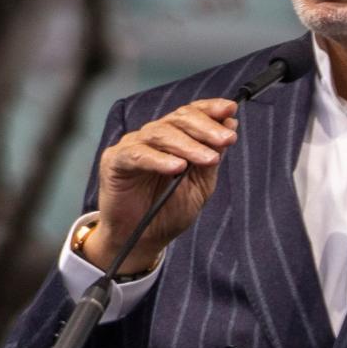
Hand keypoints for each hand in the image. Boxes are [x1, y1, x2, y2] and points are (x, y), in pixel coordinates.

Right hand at [84, 98, 238, 274]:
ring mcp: (133, 145)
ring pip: (161, 133)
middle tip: (226, 140)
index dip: (210, 108)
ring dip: (188, 145)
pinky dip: (159, 160)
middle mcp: (153, 136)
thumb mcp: (200, 185)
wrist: (142, 239)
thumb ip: (213, 156)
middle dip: (206, 128)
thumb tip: (231, 125)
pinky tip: (177, 167)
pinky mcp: (115, 160)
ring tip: (208, 158)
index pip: (191, 113)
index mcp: (174, 137)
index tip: (231, 108)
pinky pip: (138, 154)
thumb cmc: (168, 210)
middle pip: (178, 119)